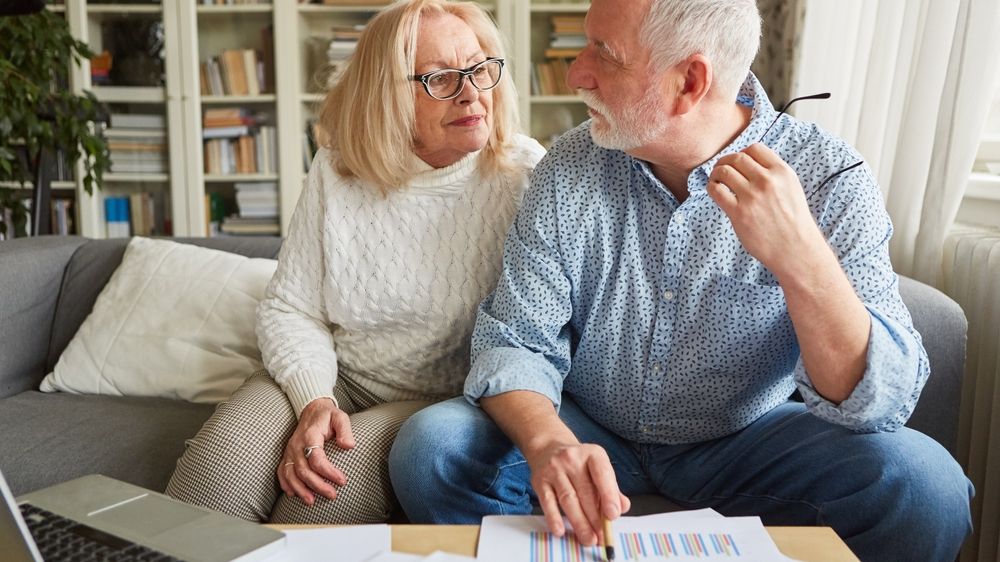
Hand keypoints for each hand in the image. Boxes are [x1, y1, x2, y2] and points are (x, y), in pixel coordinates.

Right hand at [277, 397, 355, 504]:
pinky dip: (286, 484)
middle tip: (332, 495)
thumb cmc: (327, 416)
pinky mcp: (287, 454)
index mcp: (310, 435)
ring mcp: (290, 450)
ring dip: (300, 489)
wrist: (312, 410)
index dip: (329, 472)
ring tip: (311, 501)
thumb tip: (348, 445)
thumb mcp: (340, 417)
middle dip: (317, 485)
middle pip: (303, 470)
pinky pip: (282, 471)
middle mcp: (297, 444)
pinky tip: (293, 494)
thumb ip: (345, 430)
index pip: (317, 459)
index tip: (342, 481)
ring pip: (290, 474)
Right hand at [526, 443, 630, 545]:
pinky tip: (560, 531)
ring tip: (588, 539)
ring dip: (579, 522)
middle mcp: (572, 458)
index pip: (602, 474)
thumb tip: (622, 507)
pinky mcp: (539, 481)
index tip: (613, 516)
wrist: (548, 448)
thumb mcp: (598, 469)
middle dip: (595, 518)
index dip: (608, 496)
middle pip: (585, 492)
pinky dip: (554, 518)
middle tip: (602, 537)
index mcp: (592, 454)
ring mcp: (554, 469)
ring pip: (568, 499)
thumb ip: (611, 488)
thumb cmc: (579, 464)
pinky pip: (547, 502)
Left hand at [707, 143, 827, 277]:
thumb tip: (748, 165)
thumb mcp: (791, 189)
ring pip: (724, 171)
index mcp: (782, 172)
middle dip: (725, 161)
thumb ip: (774, 175)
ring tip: (716, 180)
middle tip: (721, 169)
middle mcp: (767, 181)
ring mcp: (752, 196)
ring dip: (716, 173)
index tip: (738, 162)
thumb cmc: (793, 222)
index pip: (755, 148)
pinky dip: (711, 187)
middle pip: (737, 158)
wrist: (796, 249)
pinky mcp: (739, 213)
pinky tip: (715, 191)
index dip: (742, 153)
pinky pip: (717, 191)